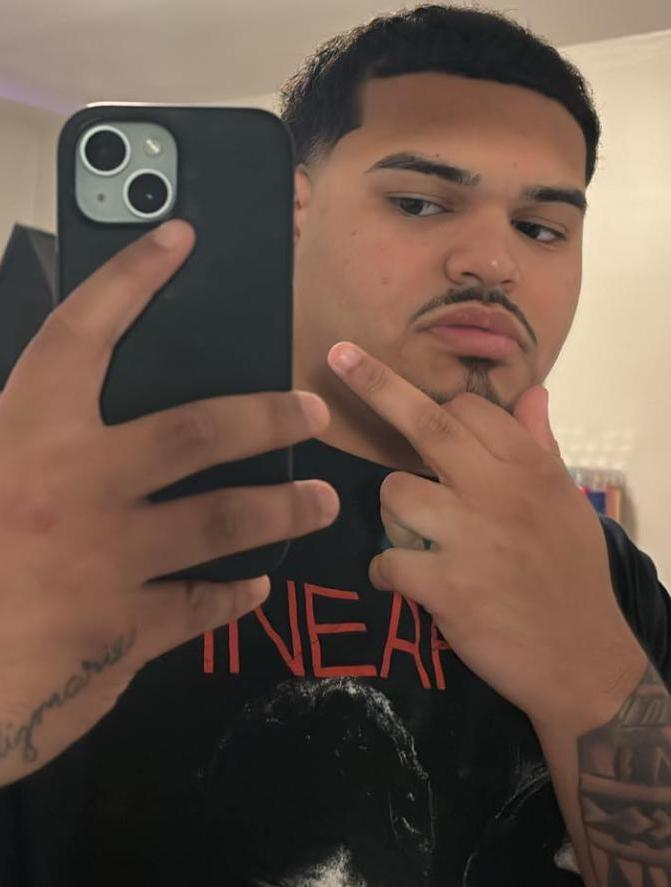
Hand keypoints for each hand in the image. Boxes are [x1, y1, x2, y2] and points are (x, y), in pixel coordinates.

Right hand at [0, 220, 338, 785]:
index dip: (131, 279)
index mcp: (22, 436)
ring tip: (321, 499)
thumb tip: (61, 405)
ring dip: (282, 507)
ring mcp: (108, 561)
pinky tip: (255, 586)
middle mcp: (75, 487)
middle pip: (197, 431)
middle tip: (310, 411)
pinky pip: (199, 606)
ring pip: (223, 519)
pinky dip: (233, 594)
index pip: (83, 333)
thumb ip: (17, 436)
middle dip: (265, 416)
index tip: (179, 236)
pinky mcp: (124, 631)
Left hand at [328, 341, 644, 732]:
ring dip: (393, 514)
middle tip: (337, 357)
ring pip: (394, 493)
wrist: (584, 661)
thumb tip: (534, 392)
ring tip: (417, 539)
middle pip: (427, 427)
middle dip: (376, 385)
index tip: (428, 421)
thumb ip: (541, 444)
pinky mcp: (447, 588)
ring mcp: (471, 539)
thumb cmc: (573, 574)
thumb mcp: (568, 502)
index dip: (440, 413)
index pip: (468, 411)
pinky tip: (405, 582)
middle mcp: (498, 492)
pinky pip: (387, 561)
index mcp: (530, 467)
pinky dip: (387, 572)